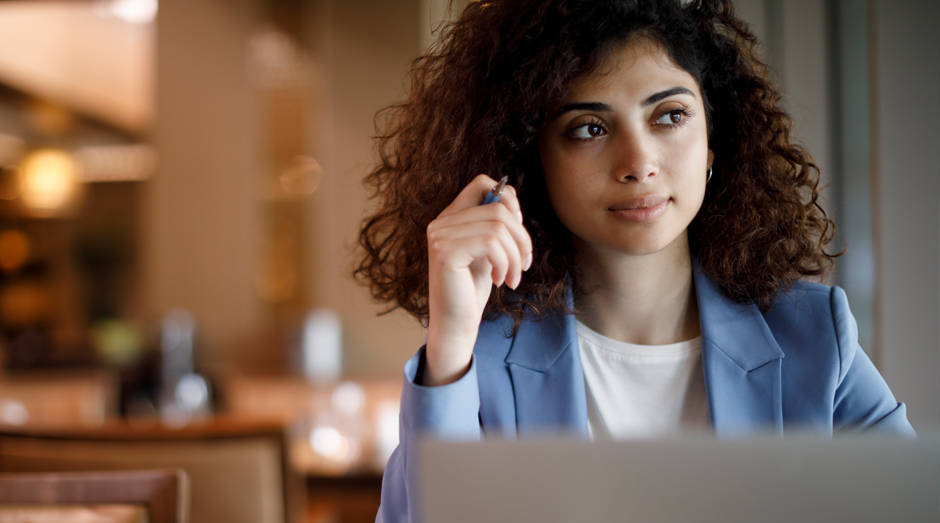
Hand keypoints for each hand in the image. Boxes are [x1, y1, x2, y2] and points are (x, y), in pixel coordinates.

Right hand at [424, 174, 532, 385]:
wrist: (456, 323)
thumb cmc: (472, 288)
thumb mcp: (488, 250)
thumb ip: (494, 224)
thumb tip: (511, 197)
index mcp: (451, 217)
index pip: (482, 183)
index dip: (509, 199)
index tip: (518, 229)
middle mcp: (441, 222)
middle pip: (498, 208)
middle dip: (522, 237)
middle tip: (524, 264)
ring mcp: (440, 236)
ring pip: (498, 227)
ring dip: (516, 255)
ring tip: (513, 276)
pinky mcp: (446, 252)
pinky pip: (491, 243)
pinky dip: (505, 263)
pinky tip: (500, 281)